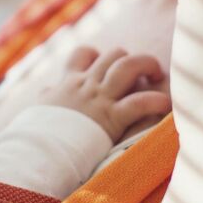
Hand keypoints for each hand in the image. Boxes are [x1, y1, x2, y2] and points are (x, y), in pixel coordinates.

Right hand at [0, 46, 170, 142]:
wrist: (39, 149)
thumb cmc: (38, 132)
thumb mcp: (39, 109)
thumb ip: (46, 98)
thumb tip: (46, 93)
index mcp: (69, 82)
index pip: (83, 53)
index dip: (98, 55)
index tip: (104, 67)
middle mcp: (86, 85)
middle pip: (114, 55)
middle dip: (131, 58)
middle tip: (143, 72)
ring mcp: (100, 99)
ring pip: (128, 66)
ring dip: (147, 64)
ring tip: (156, 74)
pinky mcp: (111, 117)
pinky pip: (139, 102)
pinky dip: (155, 101)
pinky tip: (165, 105)